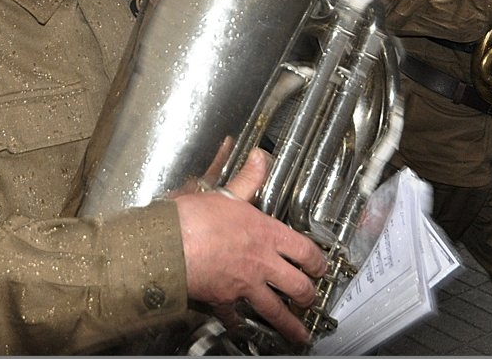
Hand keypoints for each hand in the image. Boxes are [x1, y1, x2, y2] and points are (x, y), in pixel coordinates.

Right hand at [175, 149, 326, 344]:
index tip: (321, 267)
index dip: (318, 262)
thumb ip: (248, 179)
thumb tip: (259, 159)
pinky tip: (244, 330)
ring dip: (289, 324)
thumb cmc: (194, 220)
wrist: (169, 244)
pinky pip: (237, 318)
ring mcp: (244, 285)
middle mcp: (261, 263)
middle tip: (312, 299)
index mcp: (266, 235)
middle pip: (297, 286)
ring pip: (275, 310)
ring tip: (299, 333)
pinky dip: (241, 325)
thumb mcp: (225, 193)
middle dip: (309, 296)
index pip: (305, 251)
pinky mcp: (224, 300)